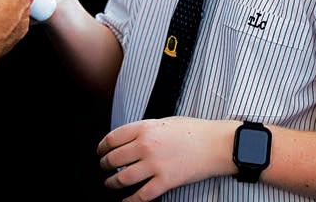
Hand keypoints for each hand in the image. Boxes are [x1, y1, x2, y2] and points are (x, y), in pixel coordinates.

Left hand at [98, 117, 238, 200]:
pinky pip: (141, 195)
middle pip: (114, 158)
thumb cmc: (194, 131)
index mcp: (145, 128)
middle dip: (105, 165)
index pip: (113, 138)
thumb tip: (129, 140)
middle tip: (104, 167)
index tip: (100, 151)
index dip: (102, 147)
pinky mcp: (165, 181)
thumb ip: (146, 130)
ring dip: (113, 183)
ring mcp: (155, 165)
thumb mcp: (165, 121)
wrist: (215, 144)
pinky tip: (126, 201)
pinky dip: (130, 201)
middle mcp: (146, 146)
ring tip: (110, 183)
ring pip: (123, 178)